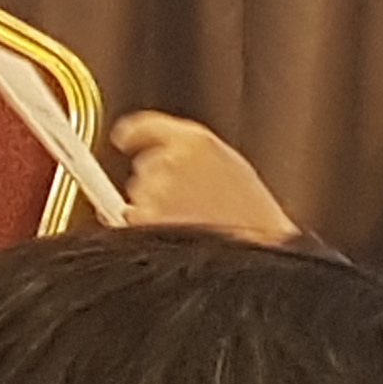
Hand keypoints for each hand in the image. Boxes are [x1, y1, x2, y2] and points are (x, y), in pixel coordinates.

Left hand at [110, 110, 303, 243]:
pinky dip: (148, 225)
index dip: (134, 133)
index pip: (146, 127)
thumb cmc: (254, 218)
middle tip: (192, 203)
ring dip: (156, 204)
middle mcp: (170, 162)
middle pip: (147, 165)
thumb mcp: (234, 169)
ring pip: (141, 193)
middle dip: (161, 182)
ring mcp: (155, 192)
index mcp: (196, 143)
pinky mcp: (145, 220)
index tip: (125, 138)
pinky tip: (179, 233)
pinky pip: (133, 218)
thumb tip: (167, 156)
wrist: (257, 256)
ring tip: (193, 221)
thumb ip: (196, 156)